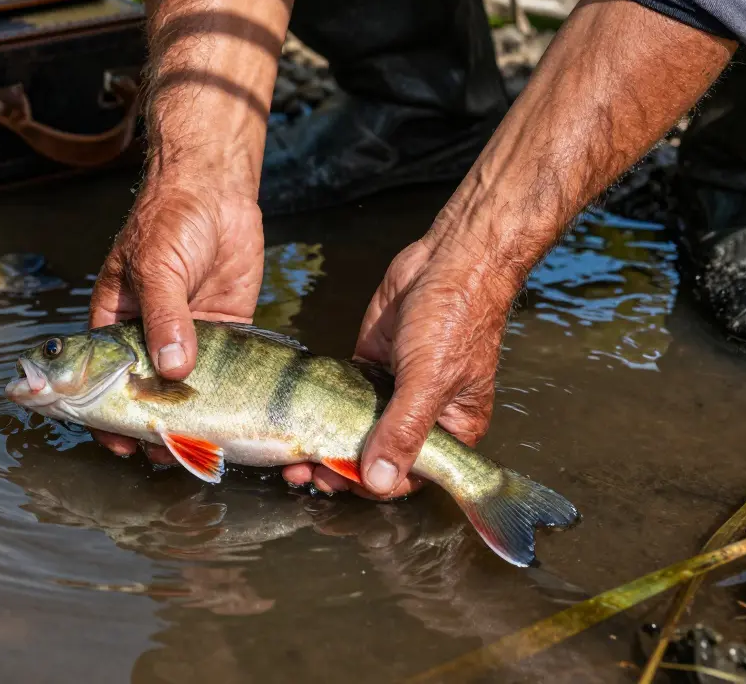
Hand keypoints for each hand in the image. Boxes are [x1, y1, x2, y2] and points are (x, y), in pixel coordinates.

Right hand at [88, 185, 263, 459]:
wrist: (217, 189)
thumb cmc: (170, 219)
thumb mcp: (156, 267)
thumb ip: (164, 318)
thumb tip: (173, 370)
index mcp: (116, 321)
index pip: (100, 378)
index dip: (104, 413)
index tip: (117, 441)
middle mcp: (148, 335)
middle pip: (144, 393)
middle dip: (149, 425)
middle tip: (159, 451)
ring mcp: (187, 336)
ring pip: (184, 390)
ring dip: (188, 419)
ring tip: (194, 447)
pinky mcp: (225, 331)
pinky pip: (223, 372)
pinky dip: (225, 397)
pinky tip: (230, 420)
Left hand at [281, 237, 510, 498]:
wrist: (447, 260)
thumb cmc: (456, 317)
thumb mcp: (430, 380)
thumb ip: (403, 431)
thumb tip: (378, 480)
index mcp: (450, 429)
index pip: (407, 475)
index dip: (369, 484)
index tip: (331, 483)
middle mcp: (421, 416)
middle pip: (375, 456)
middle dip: (337, 467)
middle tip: (299, 472)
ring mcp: (391, 391)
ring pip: (353, 430)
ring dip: (323, 443)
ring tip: (289, 454)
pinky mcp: (368, 365)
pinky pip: (340, 397)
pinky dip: (319, 411)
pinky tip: (294, 419)